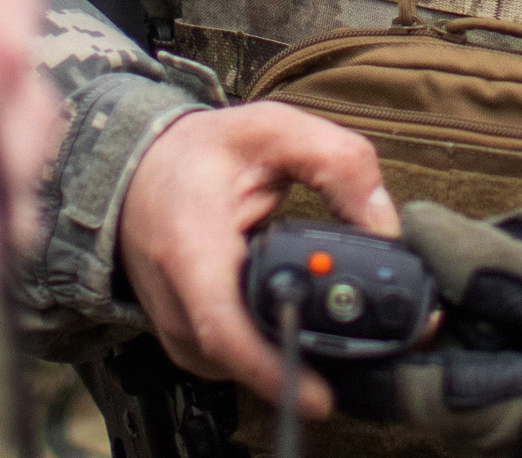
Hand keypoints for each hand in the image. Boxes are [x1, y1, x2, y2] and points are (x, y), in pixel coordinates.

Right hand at [118, 103, 398, 419]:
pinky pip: (242, 359)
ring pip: (248, 366)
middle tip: (381, 343)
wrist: (138, 172)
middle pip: (248, 359)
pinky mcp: (192, 340)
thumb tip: (384, 222)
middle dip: (315, 359)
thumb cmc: (198, 154)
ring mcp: (181, 329)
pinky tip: (311, 324)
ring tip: (354, 327)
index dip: (273, 368)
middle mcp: (179, 303)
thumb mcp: (271, 129)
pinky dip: (280, 348)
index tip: (322, 393)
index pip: (225, 329)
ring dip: (301, 354)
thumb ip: (337, 161)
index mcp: (191, 249)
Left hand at [353, 200, 521, 457]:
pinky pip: (488, 419)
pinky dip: (480, 379)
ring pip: (455, 413)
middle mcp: (513, 450)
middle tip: (387, 299)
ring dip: (444, 364)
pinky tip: (502, 345)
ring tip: (460, 314)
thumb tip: (416, 226)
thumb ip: (488, 262)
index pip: (411, 398)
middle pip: (427, 408)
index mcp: (517, 418)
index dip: (370, 356)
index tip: (340, 313)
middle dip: (406, 355)